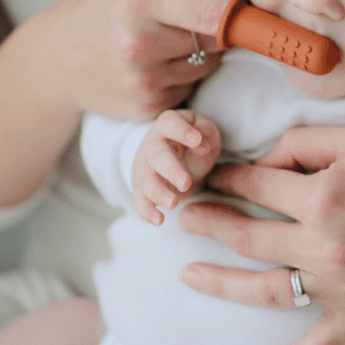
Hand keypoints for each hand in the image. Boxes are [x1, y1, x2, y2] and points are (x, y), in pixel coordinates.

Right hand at [30, 0, 230, 120]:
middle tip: (186, 18)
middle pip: (218, 38)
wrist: (56, 58)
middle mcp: (139, 43)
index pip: (216, 12)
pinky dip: (183, 75)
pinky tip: (153, 65)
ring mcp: (143, 80)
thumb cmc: (106, 4)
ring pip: (210, 64)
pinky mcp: (148, 108)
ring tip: (162, 41)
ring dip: (201, 53)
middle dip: (218, 27)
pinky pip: (191, 86)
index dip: (243, 14)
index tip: (254, 12)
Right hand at [132, 110, 220, 224]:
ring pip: (144, 179)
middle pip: (156, 155)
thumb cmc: (195, 139)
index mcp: (168, 125)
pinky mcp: (142, 187)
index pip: (171, 124)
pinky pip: (138, 199)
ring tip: (173, 203)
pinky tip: (159, 220)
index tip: (197, 141)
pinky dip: (145, 211)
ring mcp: (144, 166)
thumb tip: (201, 145)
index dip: (182, 131)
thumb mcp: (205, 130)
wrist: (180, 152)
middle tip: (185, 182)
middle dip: (170, 170)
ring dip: (157, 193)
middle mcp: (152, 144)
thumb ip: (205, 133)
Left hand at [177, 124, 344, 344]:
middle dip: (208, 223)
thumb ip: (299, 143)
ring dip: (220, 283)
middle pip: (247, 237)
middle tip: (183, 216)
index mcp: (321, 197)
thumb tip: (261, 163)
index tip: (210, 176)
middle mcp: (325, 246)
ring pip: (266, 291)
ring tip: (188, 273)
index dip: (226, 178)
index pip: (254, 186)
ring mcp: (342, 286)